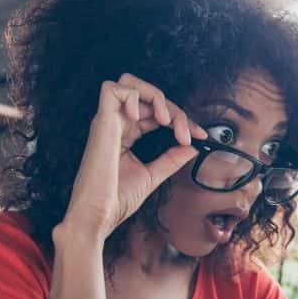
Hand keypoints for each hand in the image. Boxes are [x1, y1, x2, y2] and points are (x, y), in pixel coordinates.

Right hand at [59, 74, 207, 241]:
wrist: (98, 216)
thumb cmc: (115, 200)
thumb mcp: (152, 175)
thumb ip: (171, 159)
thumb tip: (192, 146)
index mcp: (125, 134)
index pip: (155, 112)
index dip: (179, 119)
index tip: (199, 136)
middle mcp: (115, 124)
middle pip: (147, 95)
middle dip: (174, 109)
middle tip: (186, 132)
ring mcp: (106, 121)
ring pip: (129, 83)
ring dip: (154, 96)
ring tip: (166, 120)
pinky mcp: (101, 122)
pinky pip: (112, 89)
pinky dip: (134, 95)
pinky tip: (143, 118)